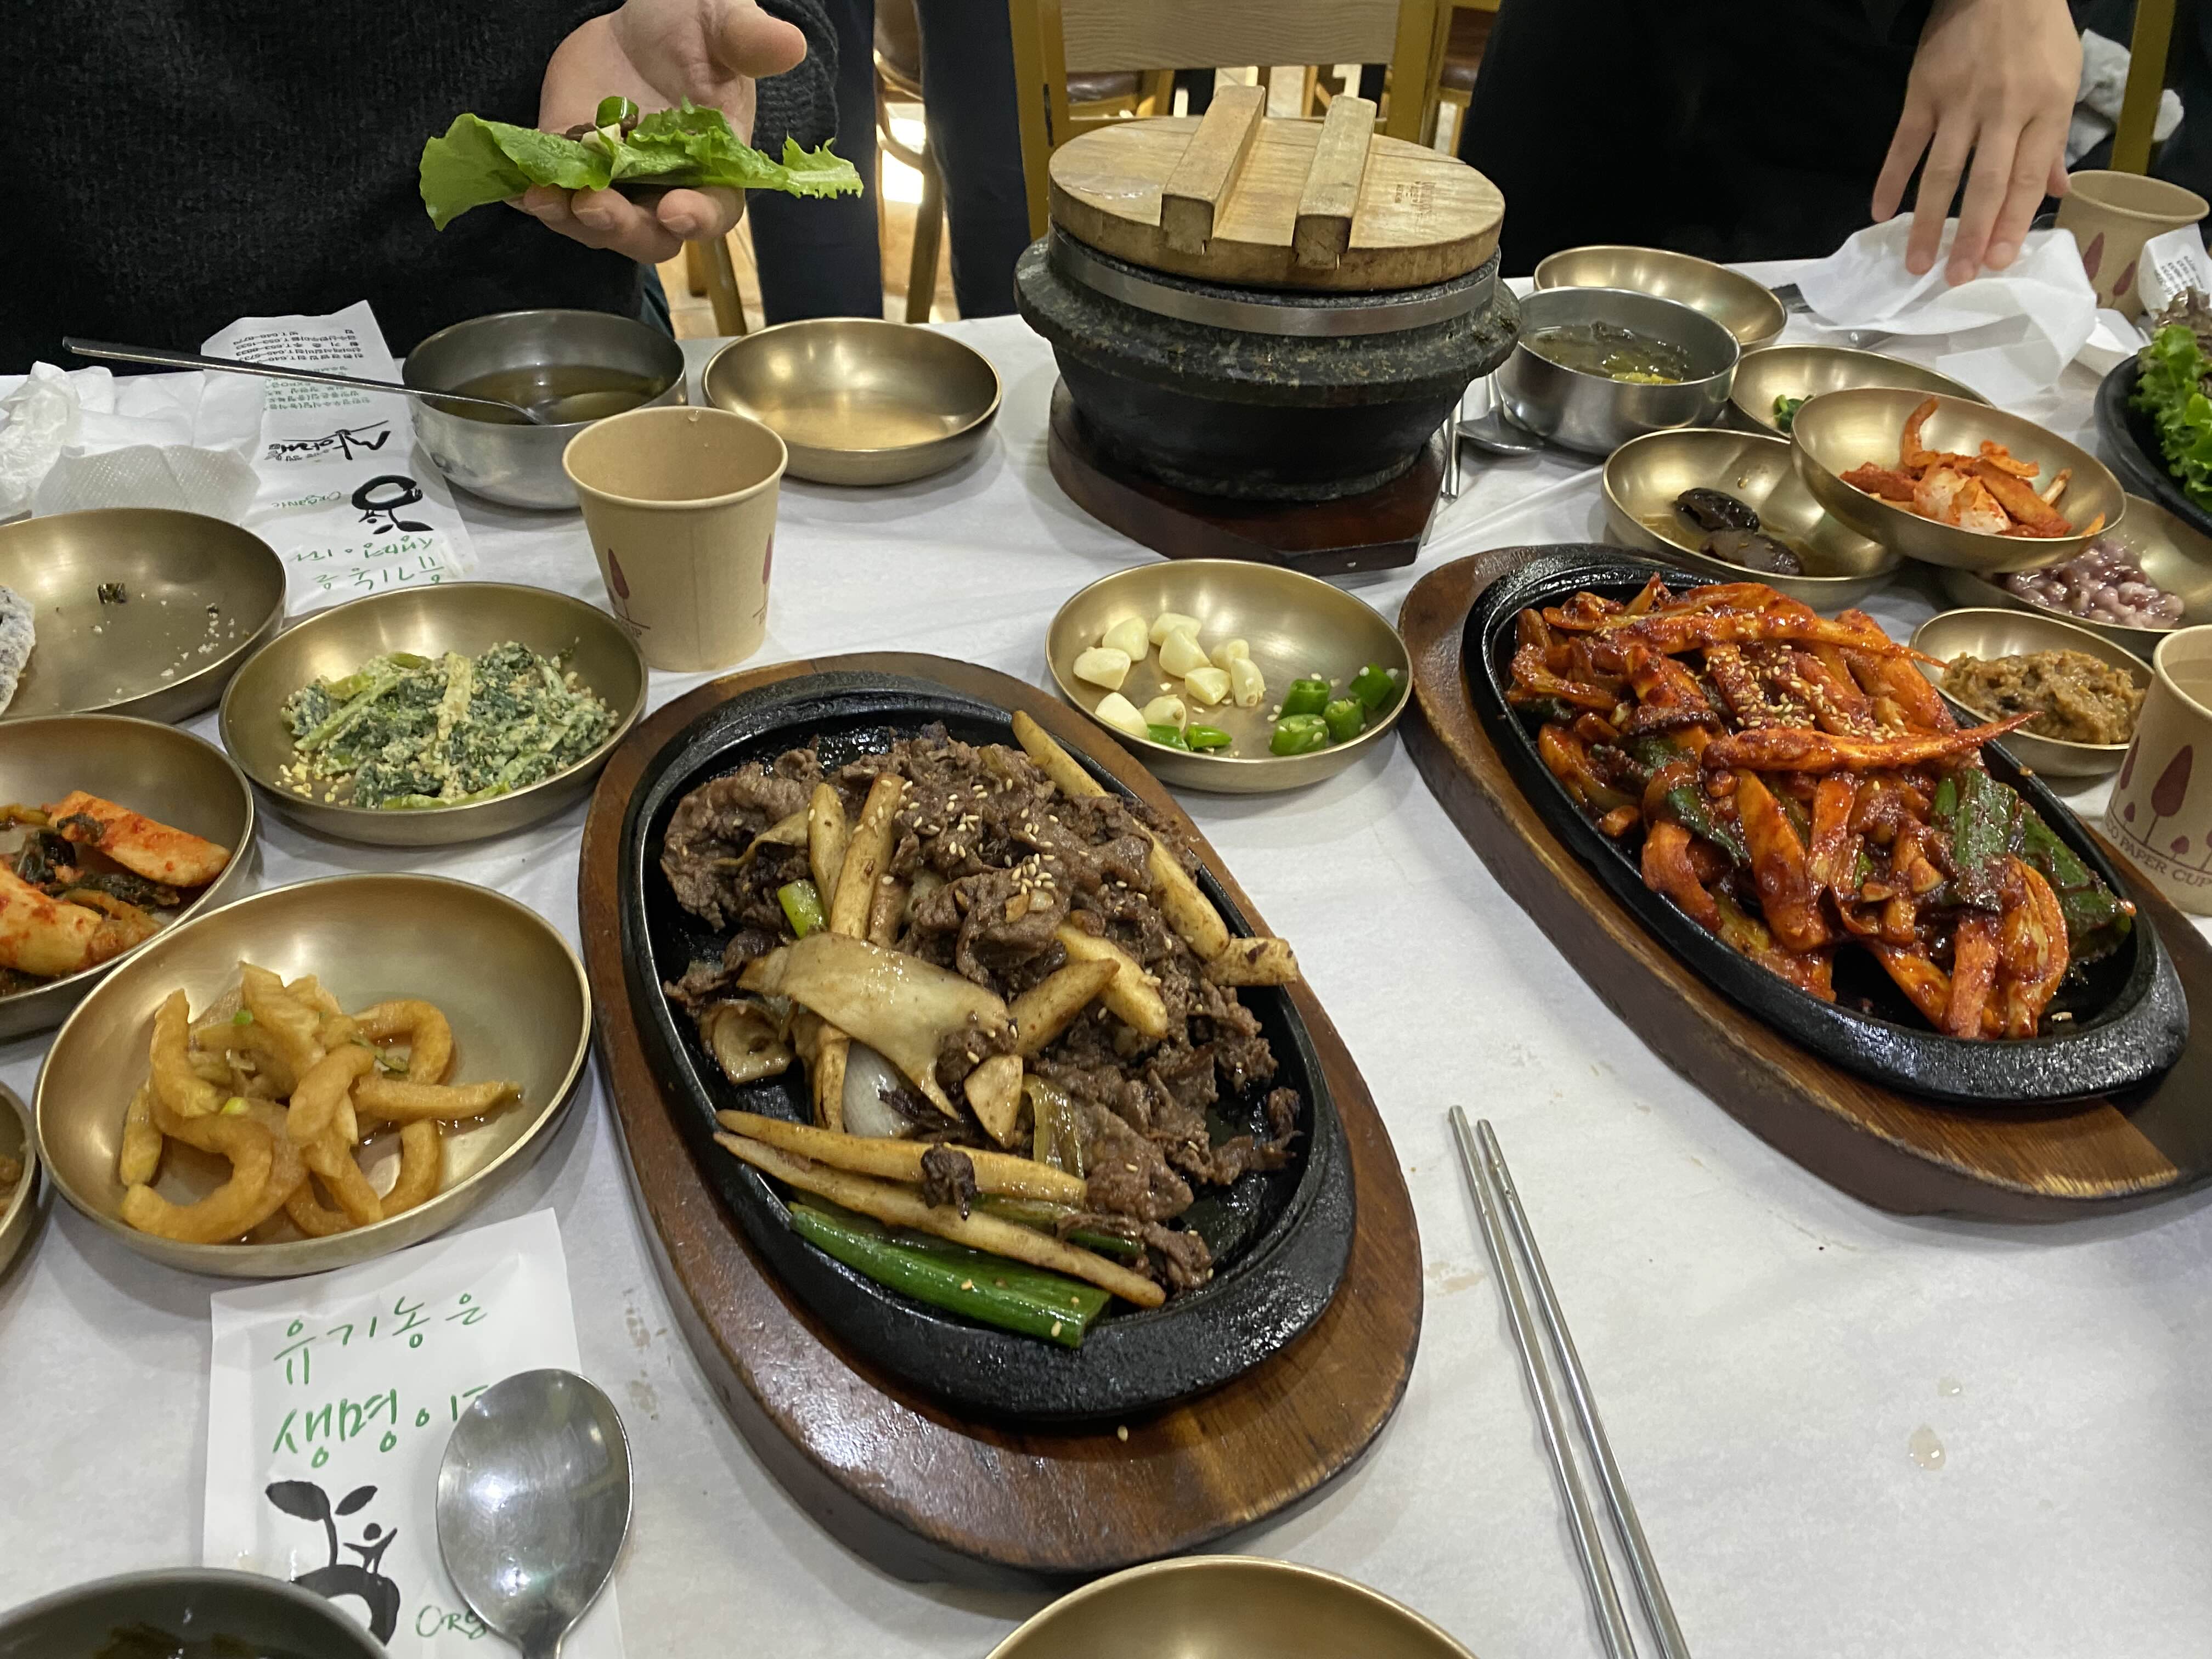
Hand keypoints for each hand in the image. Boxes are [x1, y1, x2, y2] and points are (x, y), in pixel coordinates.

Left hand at [515, 0, 807, 262]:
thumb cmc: (694, 27)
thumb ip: (748, 40)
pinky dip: (534, 199)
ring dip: (569, 218)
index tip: (676, 212)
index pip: (714, 211)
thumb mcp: (722, 22)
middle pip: (649, 235)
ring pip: (596, 225)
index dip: (697, 219)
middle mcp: (666, 188)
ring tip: (542, 197)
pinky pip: (554, 197)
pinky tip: (515, 189)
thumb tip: (788, 44)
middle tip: (594, 205)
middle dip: (621, 226)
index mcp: (714, 168)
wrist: (641, 20)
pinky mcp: (572, 167)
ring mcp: (617, 184)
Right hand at [1870, 0, 2079, 284]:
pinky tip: (1879, 212)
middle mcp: (2004, 108)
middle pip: (1986, 183)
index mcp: (2047, 107)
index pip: (2028, 177)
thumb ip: (2056, 138)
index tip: (2000, 261)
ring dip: (1928, 221)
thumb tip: (2057, 191)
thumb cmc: (2038, 33)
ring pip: (1942, 172)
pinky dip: (1889, 179)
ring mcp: (1960, 101)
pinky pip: (1904, 143)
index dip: (2014, 222)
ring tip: (1918, 262)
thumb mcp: (2065, 78)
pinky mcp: (1924, 91)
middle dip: (1972, 235)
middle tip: (1957, 277)